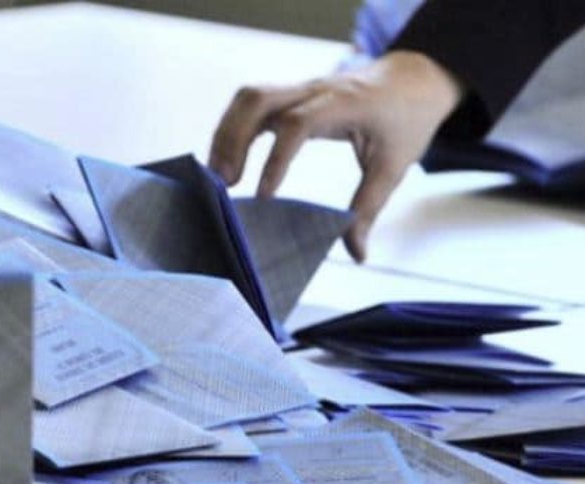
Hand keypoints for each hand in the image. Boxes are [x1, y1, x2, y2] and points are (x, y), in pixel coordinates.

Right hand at [209, 51, 463, 261]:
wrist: (416, 77)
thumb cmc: (407, 120)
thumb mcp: (395, 167)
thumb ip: (369, 209)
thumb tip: (357, 254)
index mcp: (344, 105)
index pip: (296, 124)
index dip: (275, 160)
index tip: (263, 197)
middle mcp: (315, 90)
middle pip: (258, 99)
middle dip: (233, 139)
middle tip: (224, 183)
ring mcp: (300, 88)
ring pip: (248, 98)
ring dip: (226, 133)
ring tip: (218, 175)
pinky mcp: (291, 94)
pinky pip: (251, 104)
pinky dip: (233, 129)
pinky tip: (227, 161)